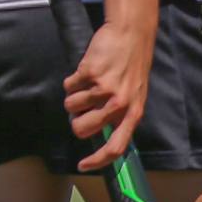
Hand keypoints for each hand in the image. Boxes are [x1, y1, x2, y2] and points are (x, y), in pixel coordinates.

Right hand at [66, 13, 154, 168]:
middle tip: (79, 110)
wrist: (130, 35)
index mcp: (132, 113)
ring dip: (73, 95)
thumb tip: (96, 133)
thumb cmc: (131, 66)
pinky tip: (86, 70)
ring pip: (71, 105)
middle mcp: (119, 104)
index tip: (83, 166)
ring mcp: (103, 89)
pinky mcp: (89, 73)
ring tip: (88, 83)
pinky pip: (68, 85)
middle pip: (82, 128)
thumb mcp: (133, 94)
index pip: (116, 147)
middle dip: (75, 121)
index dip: (98, 161)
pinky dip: (73, 79)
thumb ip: (118, 114)